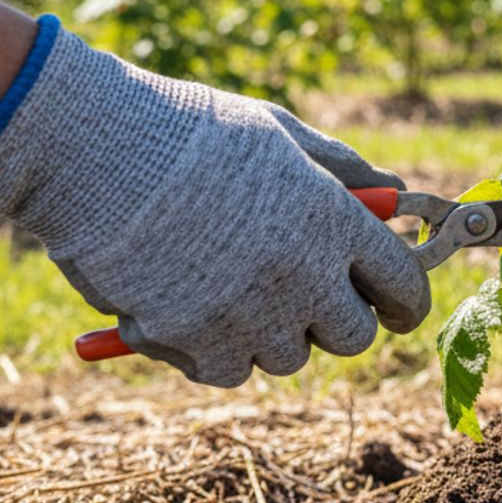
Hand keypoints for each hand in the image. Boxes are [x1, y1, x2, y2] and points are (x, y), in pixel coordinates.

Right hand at [0, 19, 430, 386]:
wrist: (97, 149)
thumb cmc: (190, 131)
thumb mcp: (279, 134)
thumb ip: (343, 171)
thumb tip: (396, 195)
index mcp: (335, 222)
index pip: (402, 286)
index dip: (404, 302)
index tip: (394, 308)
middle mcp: (304, 276)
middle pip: (353, 338)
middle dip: (333, 322)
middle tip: (303, 298)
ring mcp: (250, 316)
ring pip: (286, 357)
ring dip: (267, 332)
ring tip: (226, 280)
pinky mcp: (195, 342)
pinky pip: (226, 370)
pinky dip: (211, 349)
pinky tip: (185, 301)